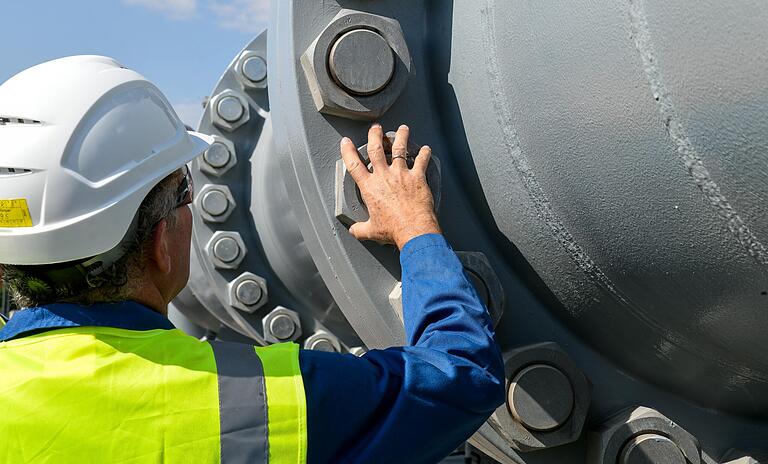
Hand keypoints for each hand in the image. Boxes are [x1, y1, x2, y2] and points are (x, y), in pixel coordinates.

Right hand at [340, 124, 440, 249]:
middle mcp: (384, 177)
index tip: (346, 142)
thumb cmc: (393, 229)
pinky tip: (426, 149)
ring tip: (402, 129)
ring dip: (401, 136)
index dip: (348, 151)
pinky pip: (422, 161)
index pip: (354, 165)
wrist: (413, 230)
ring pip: (400, 149)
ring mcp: (401, 175)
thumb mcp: (371, 231)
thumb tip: (354, 231)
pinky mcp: (417, 177)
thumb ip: (360, 229)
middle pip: (376, 149)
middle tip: (375, 128)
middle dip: (375, 135)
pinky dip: (424, 153)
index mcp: (370, 188)